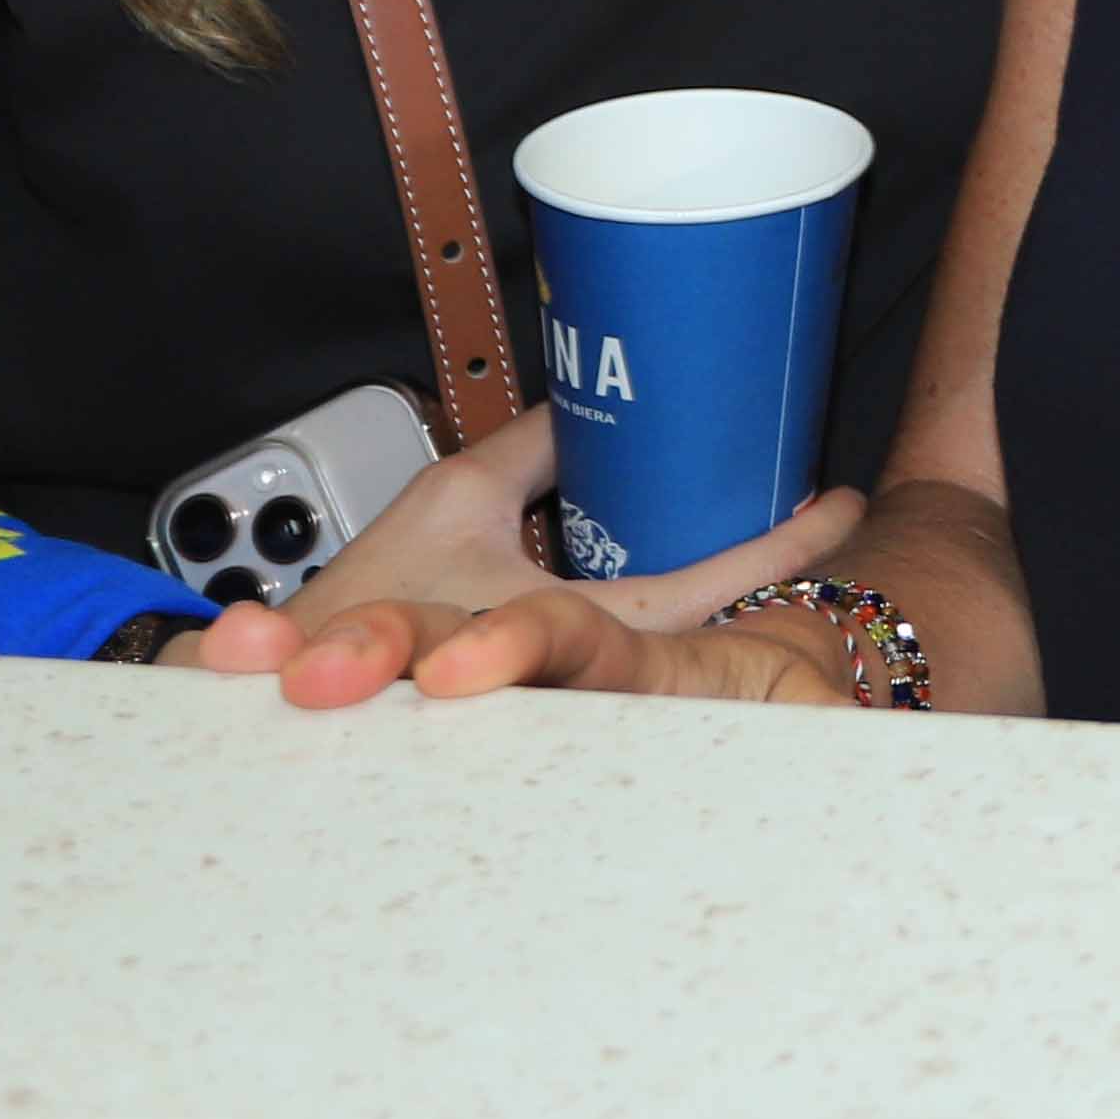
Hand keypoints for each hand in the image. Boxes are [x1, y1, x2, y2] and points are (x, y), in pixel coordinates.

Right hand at [181, 406, 860, 700]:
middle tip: (824, 513)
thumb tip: (587, 403)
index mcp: (589, 627)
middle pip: (715, 621)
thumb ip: (535, 450)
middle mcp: (595, 678)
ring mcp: (571, 704)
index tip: (842, 501)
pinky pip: (615, 669)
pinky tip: (663, 598)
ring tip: (767, 541)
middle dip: (770, 571)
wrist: (277, 698)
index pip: (718, 579)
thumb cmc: (360, 607)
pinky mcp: (534, 715)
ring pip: (671, 652)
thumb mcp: (456, 499)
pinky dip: (649, 634)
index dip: (789, 541)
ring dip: (715, 600)